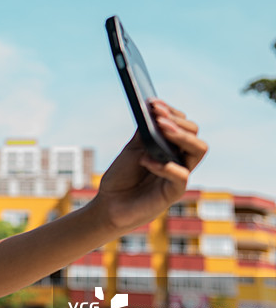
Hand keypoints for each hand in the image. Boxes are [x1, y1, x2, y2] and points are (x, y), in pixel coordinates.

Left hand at [96, 99, 206, 231]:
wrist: (109, 204)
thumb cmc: (122, 177)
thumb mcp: (132, 150)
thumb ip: (145, 133)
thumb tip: (154, 110)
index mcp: (170, 146)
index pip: (181, 123)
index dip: (170, 111)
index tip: (152, 103)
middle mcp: (180, 158)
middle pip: (194, 133)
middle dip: (176, 120)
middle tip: (157, 115)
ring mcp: (179, 174)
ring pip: (199, 149)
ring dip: (181, 135)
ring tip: (160, 128)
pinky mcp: (174, 191)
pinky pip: (182, 175)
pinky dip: (165, 165)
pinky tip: (147, 160)